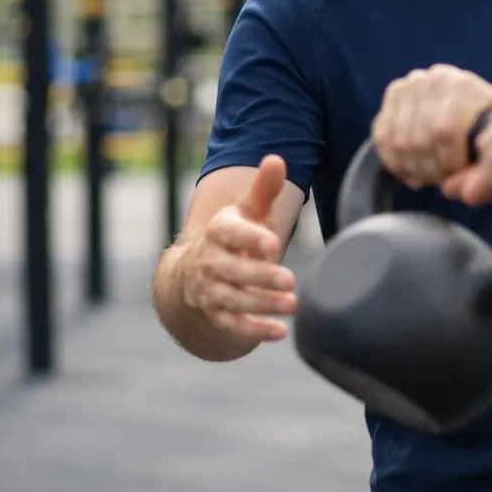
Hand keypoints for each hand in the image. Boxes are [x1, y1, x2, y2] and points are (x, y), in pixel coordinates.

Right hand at [176, 155, 296, 343]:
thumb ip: (264, 189)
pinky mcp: (216, 315)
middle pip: (232, 270)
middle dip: (260, 276)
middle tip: (291, 279)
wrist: (199, 270)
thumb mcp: (249, 210)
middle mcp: (209, 261)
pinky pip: (233, 325)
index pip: (229, 232)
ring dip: (262, 304)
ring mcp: (210, 290)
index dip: (249, 237)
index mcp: (219, 231)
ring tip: (292, 304)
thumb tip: (276, 158)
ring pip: (233, 300)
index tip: (272, 243)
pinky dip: (255, 331)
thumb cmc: (237, 234)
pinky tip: (280, 332)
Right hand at [372, 64, 491, 188]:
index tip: (457, 176)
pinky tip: (412, 172)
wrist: (482, 102)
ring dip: (412, 168)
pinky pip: (383, 137)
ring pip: (399, 141)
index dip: (448, 163)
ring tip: (430, 176)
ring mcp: (412, 85)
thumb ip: (484, 170)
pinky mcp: (395, 93)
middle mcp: (436, 79)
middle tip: (443, 180)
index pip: (444, 131)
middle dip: (431, 169)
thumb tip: (453, 190)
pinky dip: (394, 162)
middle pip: (419, 139)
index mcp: (466, 87)